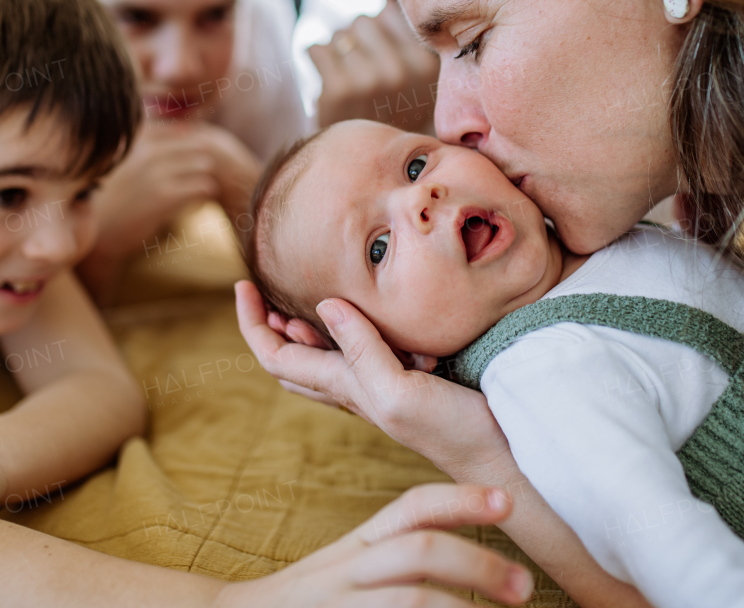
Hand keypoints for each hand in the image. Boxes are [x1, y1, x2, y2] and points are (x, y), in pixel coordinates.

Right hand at [80, 121, 259, 302]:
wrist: (98, 235)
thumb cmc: (112, 200)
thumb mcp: (122, 163)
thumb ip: (148, 145)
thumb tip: (186, 129)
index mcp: (134, 139)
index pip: (178, 130)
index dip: (189, 147)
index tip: (188, 165)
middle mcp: (143, 150)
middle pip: (195, 144)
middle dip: (200, 162)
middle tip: (196, 180)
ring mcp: (154, 172)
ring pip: (203, 164)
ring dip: (204, 178)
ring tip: (194, 193)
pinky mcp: (163, 196)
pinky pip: (203, 187)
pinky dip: (204, 196)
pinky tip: (193, 205)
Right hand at [215, 484, 533, 607]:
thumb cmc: (310, 604)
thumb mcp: (349, 569)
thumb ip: (398, 556)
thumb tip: (476, 563)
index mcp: (358, 548)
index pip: (411, 509)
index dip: (460, 500)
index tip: (508, 500)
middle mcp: (347, 572)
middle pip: (418, 549)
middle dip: (477, 562)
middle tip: (525, 586)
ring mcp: (338, 605)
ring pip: (409, 601)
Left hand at [236, 281, 510, 475]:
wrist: (500, 458)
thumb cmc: (453, 431)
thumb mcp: (400, 391)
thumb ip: (363, 350)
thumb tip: (323, 305)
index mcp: (344, 387)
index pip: (275, 356)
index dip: (252, 323)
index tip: (243, 284)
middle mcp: (354, 389)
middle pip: (290, 359)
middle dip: (269, 326)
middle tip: (263, 290)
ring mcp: (380, 389)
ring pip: (323, 359)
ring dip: (305, 329)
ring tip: (300, 300)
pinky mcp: (407, 383)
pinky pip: (362, 354)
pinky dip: (349, 331)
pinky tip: (368, 317)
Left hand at [310, 0, 439, 131]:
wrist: (361, 161)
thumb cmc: (386, 108)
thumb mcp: (413, 74)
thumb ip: (405, 34)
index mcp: (427, 63)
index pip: (391, 12)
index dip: (379, 29)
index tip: (378, 53)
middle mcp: (404, 69)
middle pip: (365, 19)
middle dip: (356, 39)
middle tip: (359, 69)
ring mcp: (372, 78)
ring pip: (340, 33)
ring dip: (337, 50)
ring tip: (346, 78)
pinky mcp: (339, 88)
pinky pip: (315, 48)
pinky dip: (314, 60)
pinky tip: (326, 81)